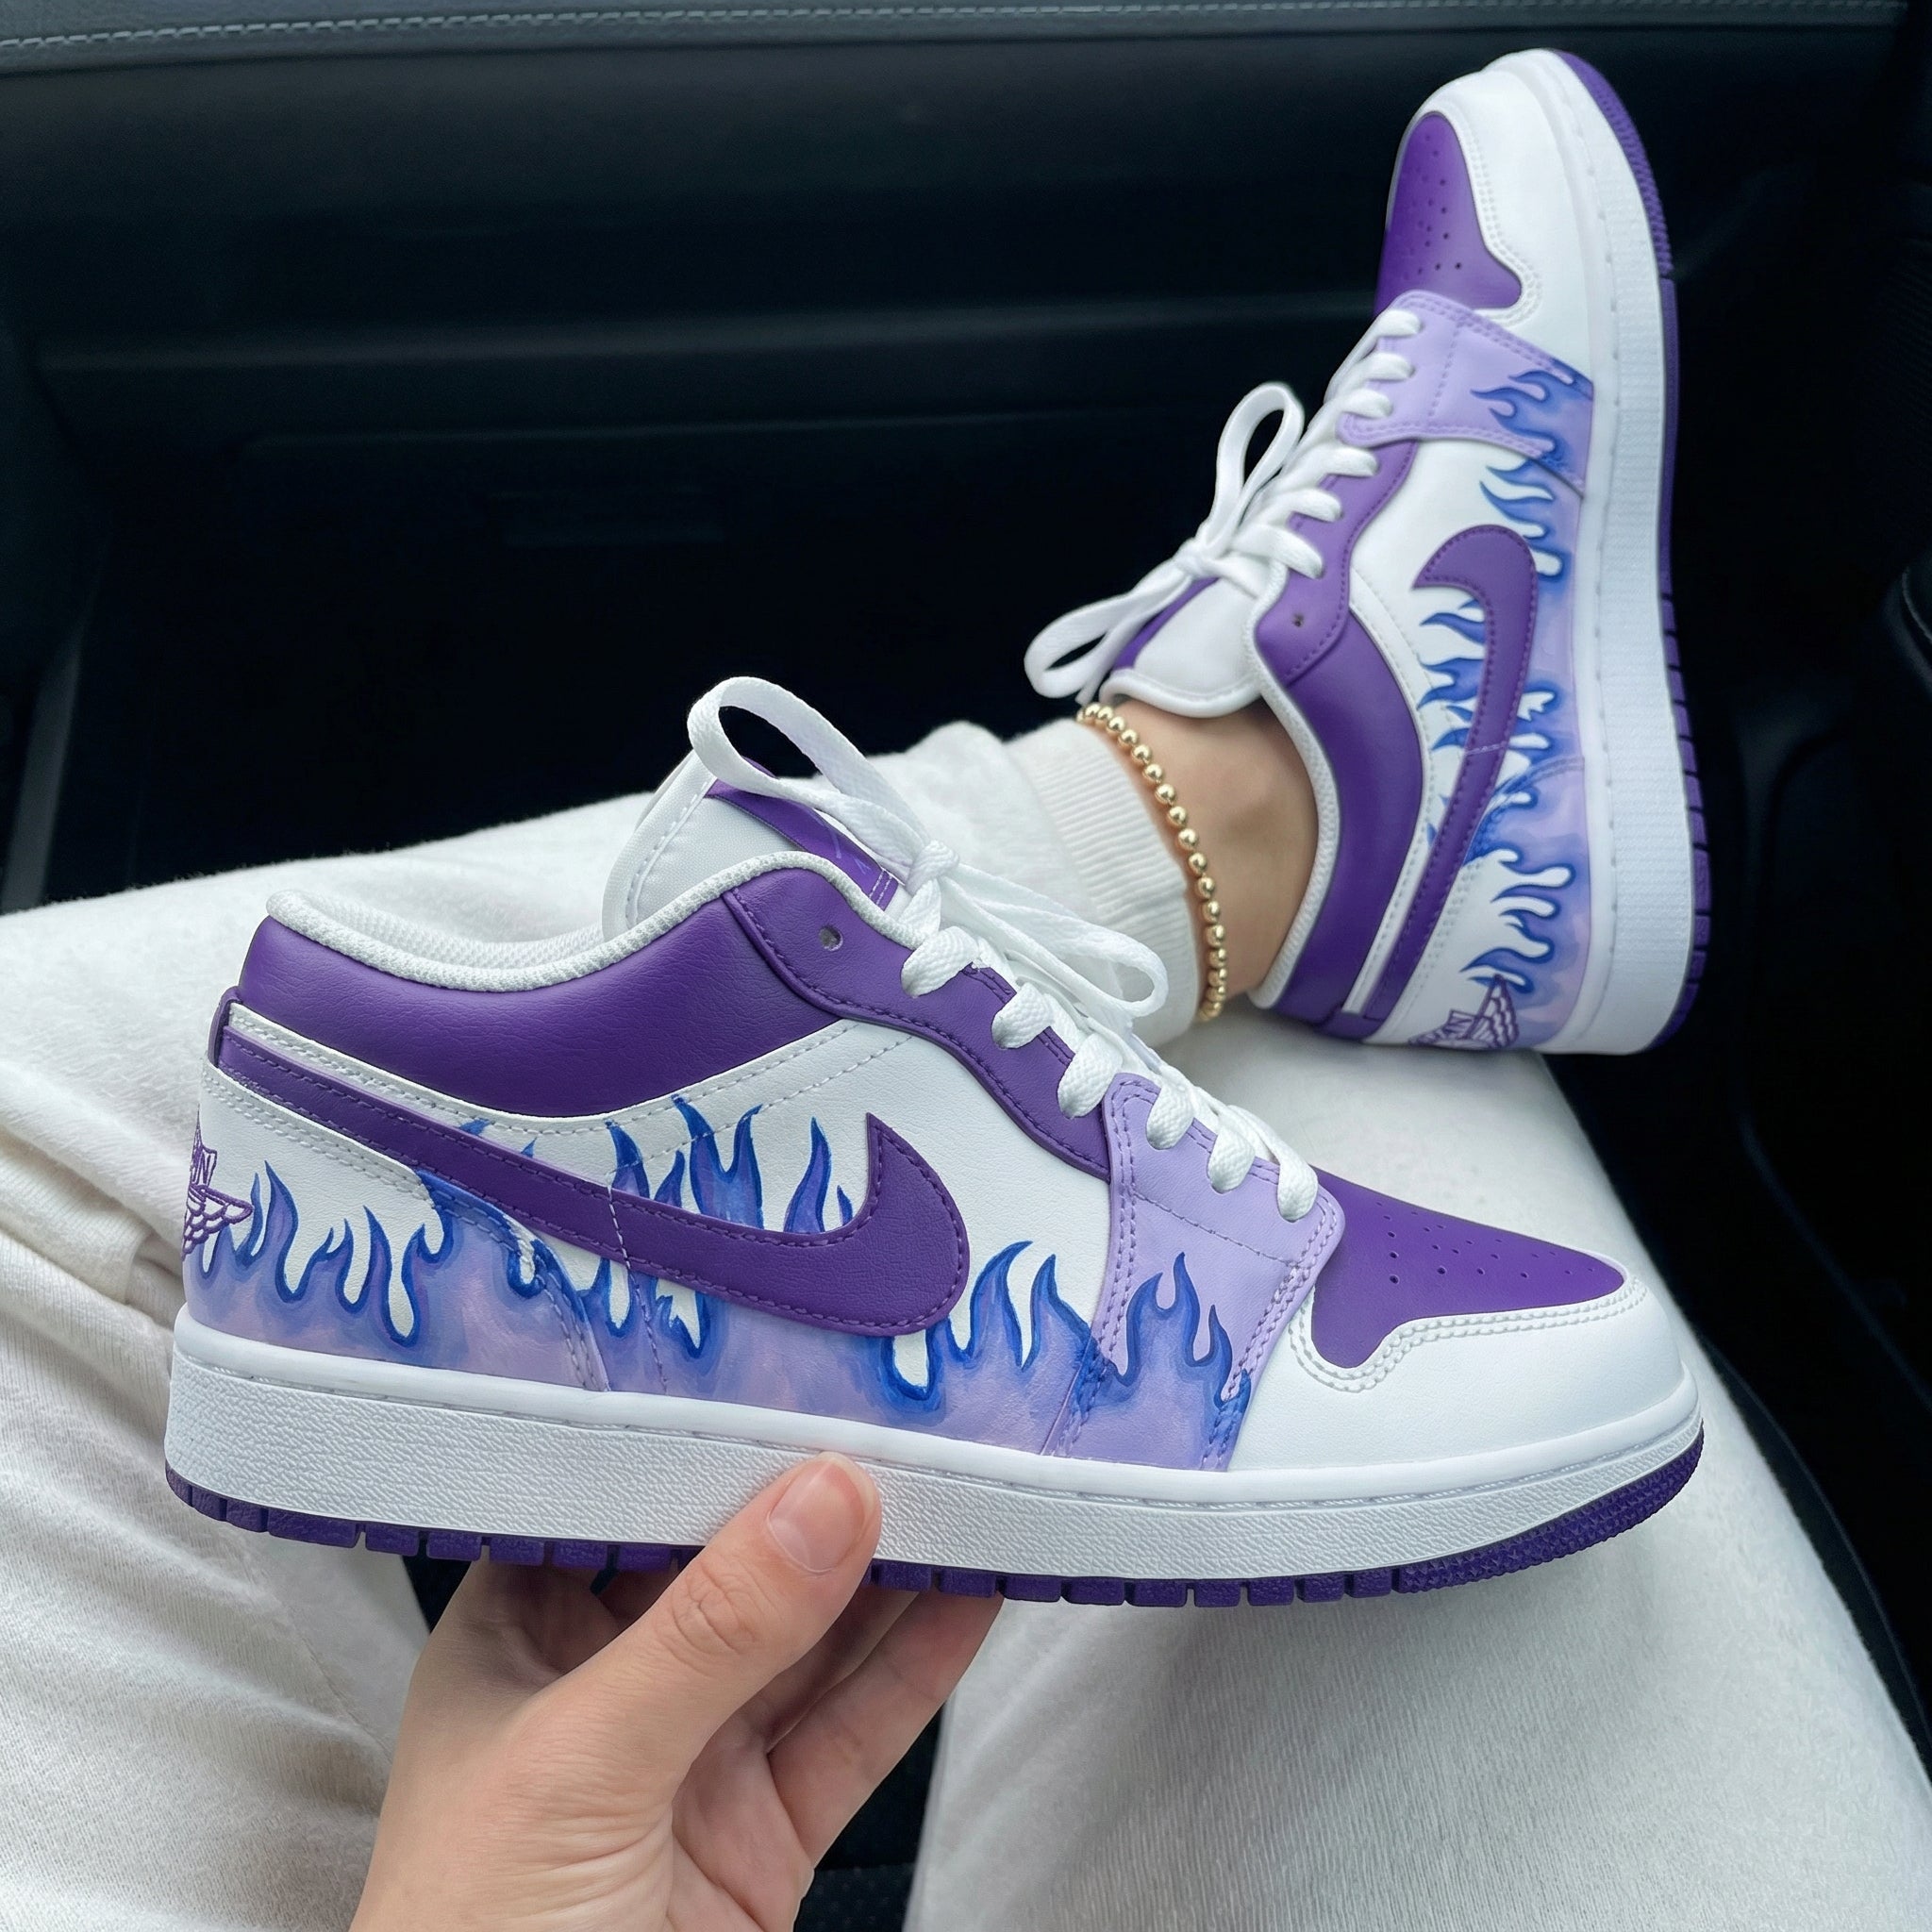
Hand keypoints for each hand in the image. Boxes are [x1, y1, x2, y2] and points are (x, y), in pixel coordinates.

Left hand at [351, 1455, 998, 1931]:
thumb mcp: (579, 1765)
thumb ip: (710, 1632)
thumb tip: (826, 1497)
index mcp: (518, 1637)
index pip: (624, 1501)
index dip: (712, 1434)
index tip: (807, 1372)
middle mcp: (608, 1685)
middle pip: (735, 1566)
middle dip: (822, 1499)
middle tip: (917, 1422)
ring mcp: (693, 1763)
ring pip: (810, 1642)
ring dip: (891, 1572)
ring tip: (968, 1485)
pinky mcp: (764, 1837)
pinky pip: (853, 1732)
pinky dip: (918, 1665)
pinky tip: (971, 1596)